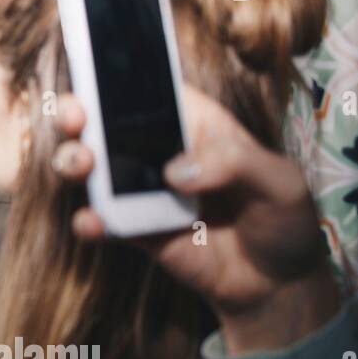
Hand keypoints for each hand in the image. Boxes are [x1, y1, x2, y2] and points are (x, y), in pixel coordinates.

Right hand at [50, 84, 337, 352]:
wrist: (278, 285)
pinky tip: (93, 223)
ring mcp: (143, 191)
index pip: (152, 89)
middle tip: (77, 119)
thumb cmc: (284, 219)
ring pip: (92, 167)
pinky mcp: (135, 230)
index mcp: (196, 124)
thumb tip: (175, 172)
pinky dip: (89, 221)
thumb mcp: (280, 181)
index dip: (119, 76)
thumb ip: (234, 164)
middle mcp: (161, 151)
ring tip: (81, 165)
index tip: (96, 73)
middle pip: (105, 121)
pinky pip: (102, 221)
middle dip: (78, 112)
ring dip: (73, 160)